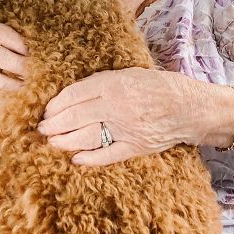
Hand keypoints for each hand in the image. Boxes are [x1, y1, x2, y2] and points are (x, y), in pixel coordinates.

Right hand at [0, 21, 27, 117]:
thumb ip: (3, 41)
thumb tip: (30, 52)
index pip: (0, 33)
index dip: (20, 43)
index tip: (32, 53)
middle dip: (20, 65)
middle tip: (34, 74)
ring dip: (12, 85)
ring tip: (26, 88)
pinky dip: (1, 100)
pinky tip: (12, 100)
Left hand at [37, 67, 197, 165]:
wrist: (191, 107)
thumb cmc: (160, 86)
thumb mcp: (130, 74)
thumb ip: (102, 83)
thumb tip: (75, 94)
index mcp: (114, 84)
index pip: (74, 95)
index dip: (55, 104)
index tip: (46, 110)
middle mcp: (117, 107)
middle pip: (75, 117)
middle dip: (53, 124)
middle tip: (41, 128)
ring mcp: (126, 129)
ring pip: (86, 137)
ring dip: (65, 141)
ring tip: (52, 142)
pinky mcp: (136, 147)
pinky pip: (108, 155)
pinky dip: (90, 158)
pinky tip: (76, 159)